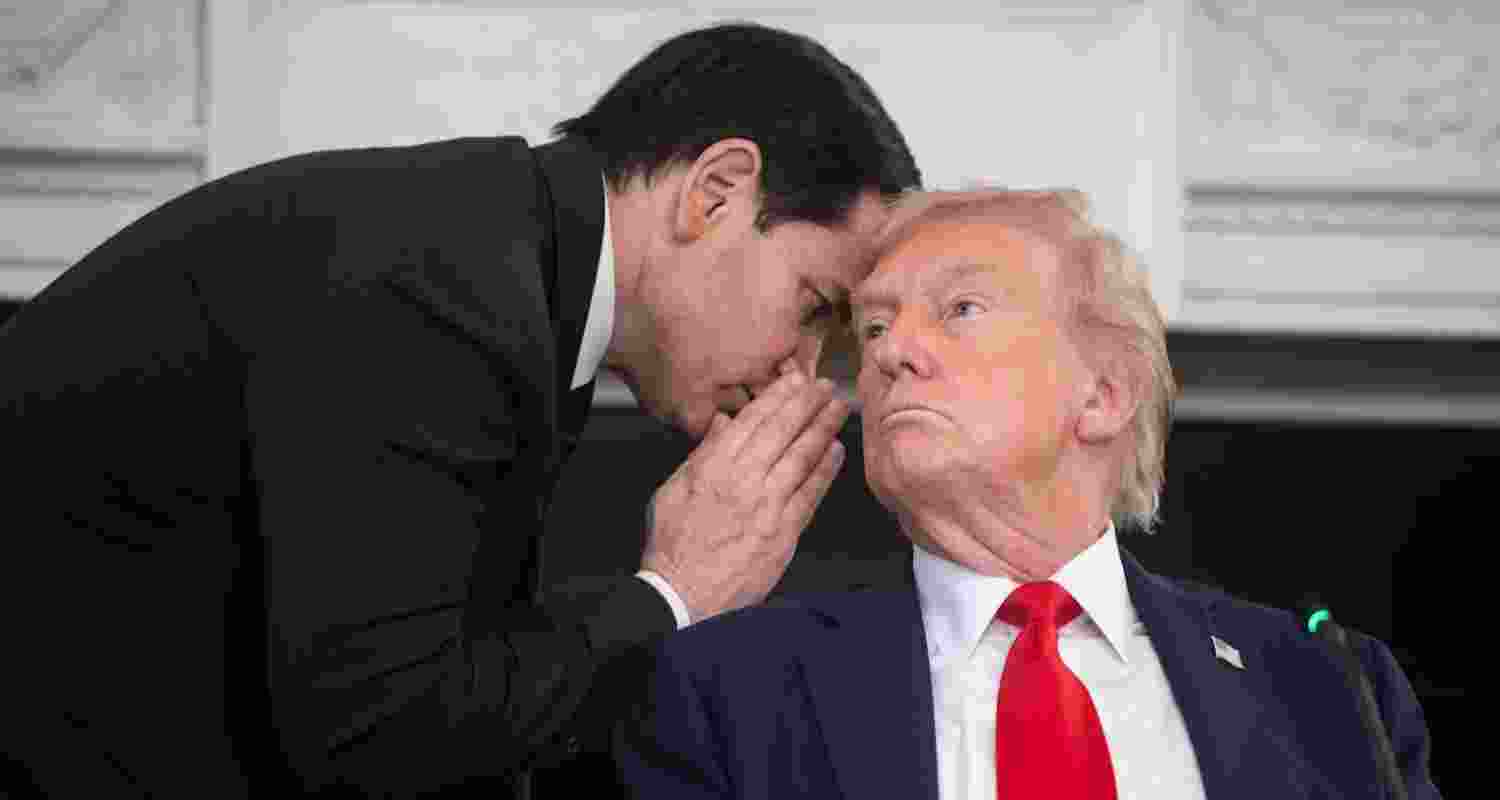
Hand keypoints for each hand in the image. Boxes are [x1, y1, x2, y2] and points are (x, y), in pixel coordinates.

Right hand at [642, 365, 849, 622]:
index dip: (779, 397)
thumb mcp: (673, 490)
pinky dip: (826, 471)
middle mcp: (744, 482)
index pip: (753, 421)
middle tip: (827, 387)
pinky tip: (836, 453)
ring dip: (824, 430)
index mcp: (714, 467)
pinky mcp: (784, 533)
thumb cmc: (673, 545)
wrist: (682, 595)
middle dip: (808, 404)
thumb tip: (725, 424)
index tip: (796, 381)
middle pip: (784, 432)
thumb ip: (703, 454)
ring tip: (839, 410)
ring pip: (802, 458)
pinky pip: (811, 495)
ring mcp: (767, 507)